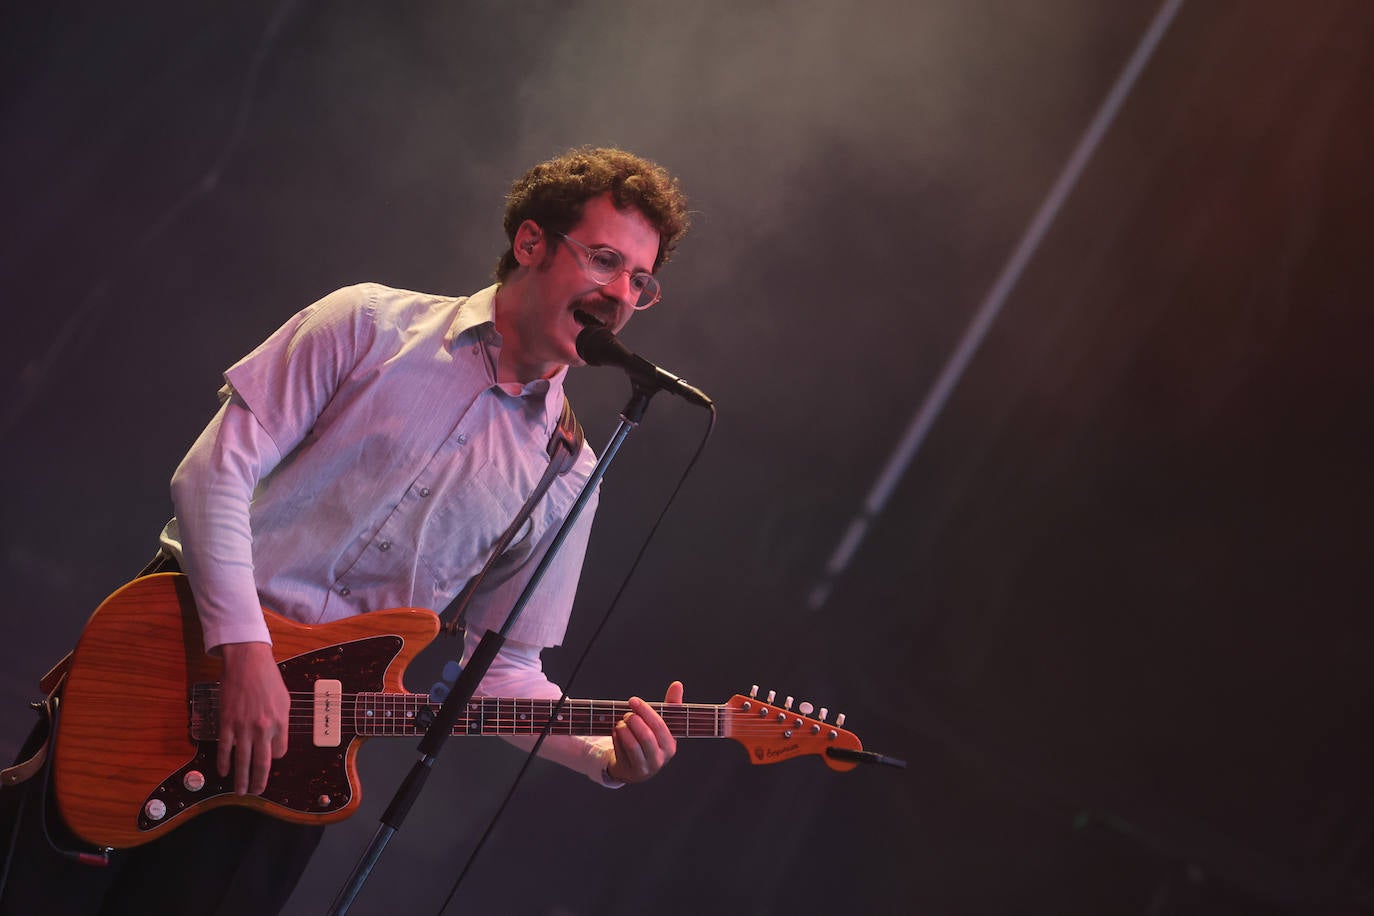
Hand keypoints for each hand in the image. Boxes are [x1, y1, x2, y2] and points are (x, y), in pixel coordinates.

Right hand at [216, 641, 289, 794]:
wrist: (247, 662)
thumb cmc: (268, 678)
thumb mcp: (284, 700)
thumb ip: (280, 722)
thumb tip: (275, 742)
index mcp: (279, 721)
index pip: (279, 752)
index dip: (274, 758)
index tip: (269, 759)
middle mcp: (263, 727)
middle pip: (262, 763)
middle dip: (259, 781)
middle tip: (256, 792)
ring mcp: (243, 726)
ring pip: (242, 760)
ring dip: (241, 779)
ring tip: (240, 791)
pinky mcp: (227, 722)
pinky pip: (224, 748)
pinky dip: (224, 762)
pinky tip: (224, 772)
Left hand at [606, 680, 683, 784]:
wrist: (634, 766)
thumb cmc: (650, 739)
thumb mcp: (661, 724)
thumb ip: (671, 705)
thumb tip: (678, 684)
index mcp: (670, 745)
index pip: (659, 725)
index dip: (645, 711)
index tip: (633, 700)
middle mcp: (660, 759)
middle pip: (646, 736)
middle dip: (633, 720)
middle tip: (627, 714)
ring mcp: (645, 767)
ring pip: (632, 745)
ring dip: (623, 729)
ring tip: (621, 722)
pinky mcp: (630, 772)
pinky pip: (621, 751)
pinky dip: (616, 738)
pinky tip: (616, 732)